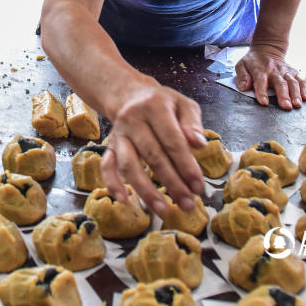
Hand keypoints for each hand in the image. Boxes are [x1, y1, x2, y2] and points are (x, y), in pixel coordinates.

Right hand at [100, 82, 206, 215]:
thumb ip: (193, 123)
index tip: (198, 186)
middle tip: (188, 204)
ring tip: (163, 209)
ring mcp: (118, 134)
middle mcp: (132, 120)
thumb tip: (199, 145)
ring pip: (128, 165)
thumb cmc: (162, 103)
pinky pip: (106, 166)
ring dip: (145, 190)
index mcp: (154, 107)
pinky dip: (112, 184)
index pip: (172, 139)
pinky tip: (124, 201)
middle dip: (171, 182)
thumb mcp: (183, 104)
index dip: (185, 164)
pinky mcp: (109, 146)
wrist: (129, 95)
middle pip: (152, 155)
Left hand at [235, 44, 305, 109]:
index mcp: (260, 70)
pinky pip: (301, 80)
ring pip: (292, 82)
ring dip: (296, 93)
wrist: (267, 49)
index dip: (262, 92)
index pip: (260, 81)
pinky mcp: (294, 72)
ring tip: (297, 104)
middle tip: (286, 106)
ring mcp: (285, 71)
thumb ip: (242, 76)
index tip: (264, 102)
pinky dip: (305, 88)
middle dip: (283, 95)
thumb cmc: (253, 62)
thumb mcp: (242, 65)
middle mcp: (274, 70)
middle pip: (280, 83)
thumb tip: (244, 87)